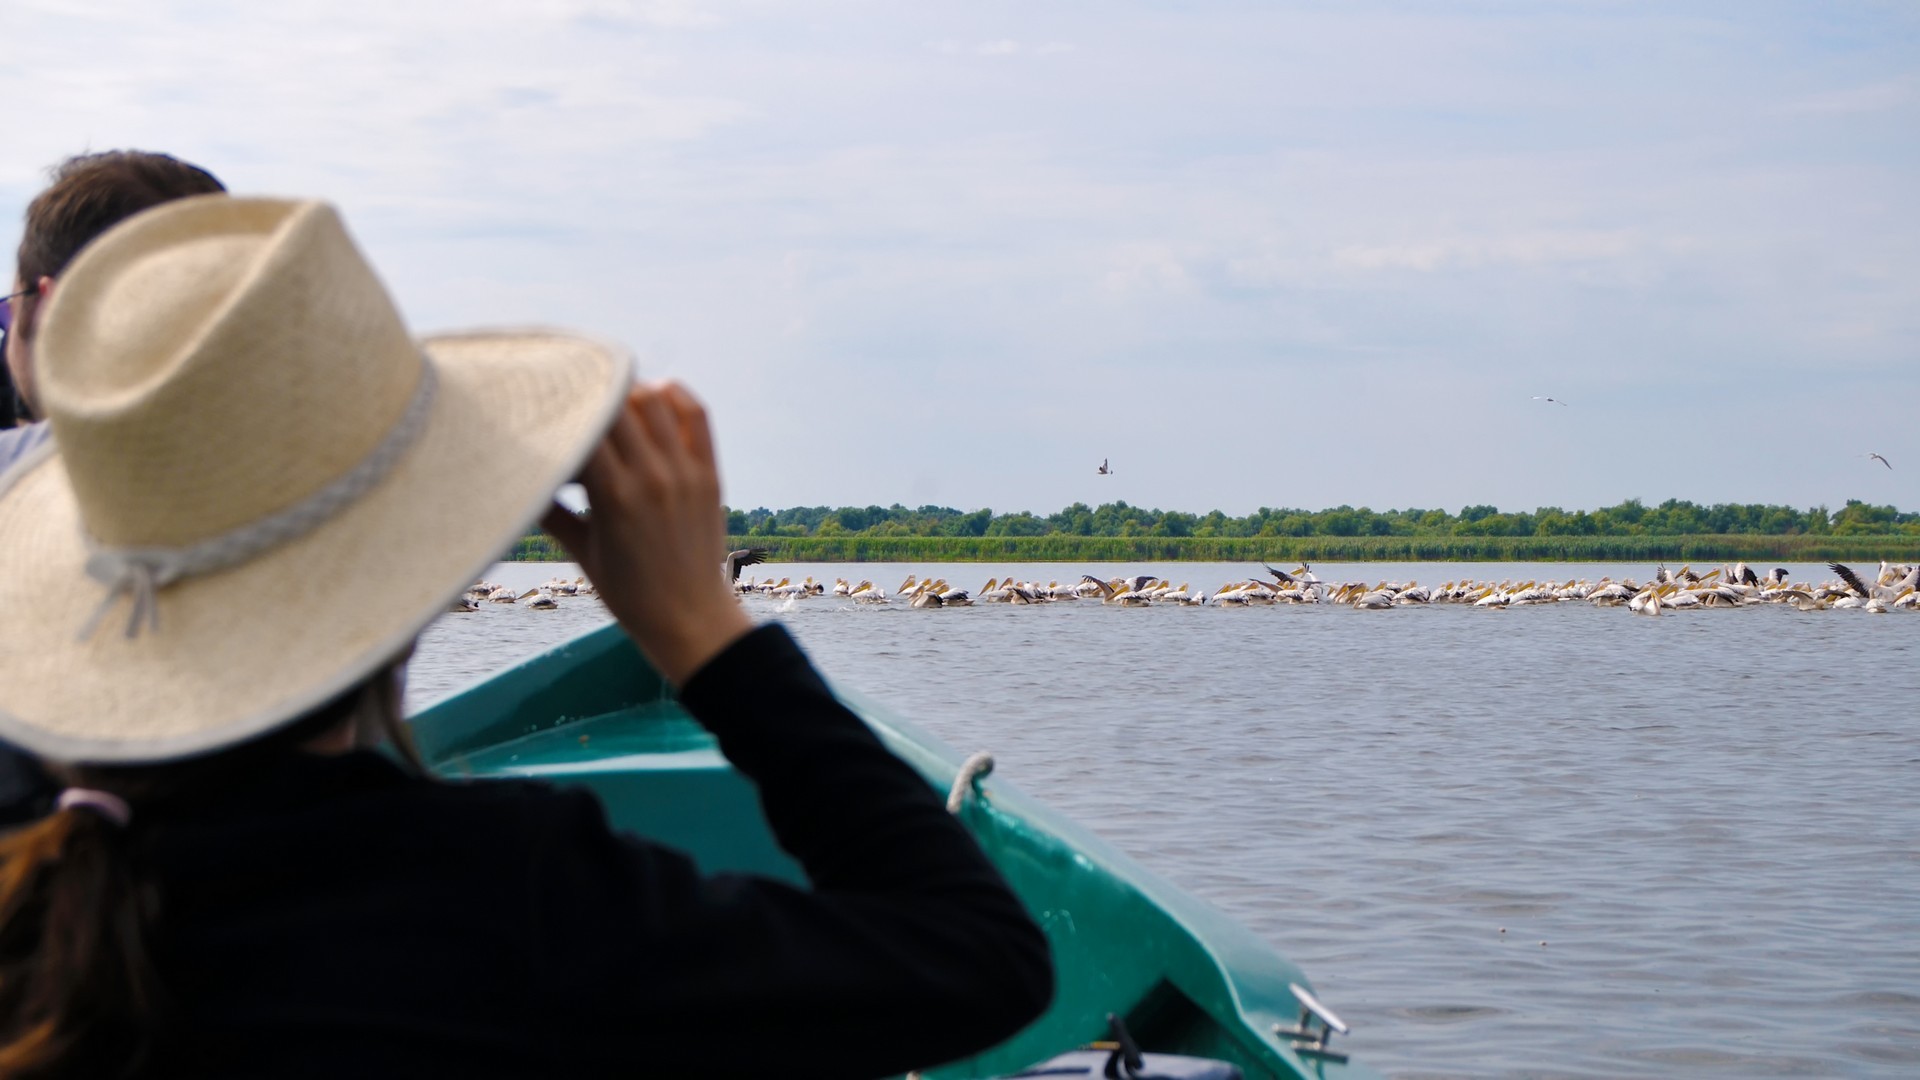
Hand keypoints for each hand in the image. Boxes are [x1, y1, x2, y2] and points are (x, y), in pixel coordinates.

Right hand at [541, 382, 752, 686]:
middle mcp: (651, 478)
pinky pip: (697, 415)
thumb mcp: (581, 553)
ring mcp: (684, 473)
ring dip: (629, 392)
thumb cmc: (629, 593)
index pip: (583, 427)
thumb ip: (550, 512)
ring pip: (655, 400)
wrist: (690, 618)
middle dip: (591, 399)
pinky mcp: (709, 474)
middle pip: (616, 404)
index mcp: (613, 497)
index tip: (546, 414)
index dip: (562, 415)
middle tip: (576, 404)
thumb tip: (517, 480)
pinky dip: (675, 396)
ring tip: (611, 400)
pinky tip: (654, 394)